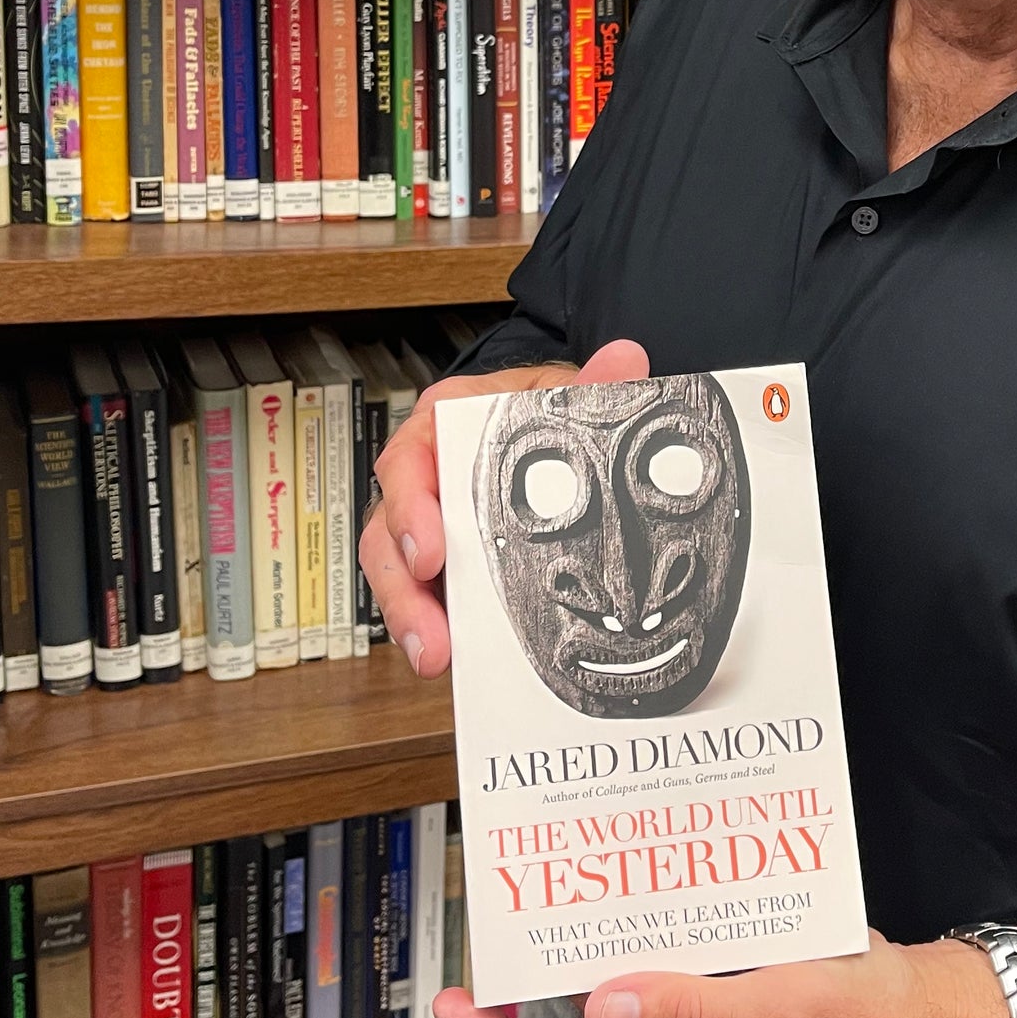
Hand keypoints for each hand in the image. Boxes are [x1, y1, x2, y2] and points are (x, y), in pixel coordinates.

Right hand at [359, 338, 650, 676]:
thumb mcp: (572, 395)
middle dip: (404, 585)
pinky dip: (432, 627)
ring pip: (396, 569)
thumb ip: (597, 383)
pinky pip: (423, 595)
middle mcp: (427, 473)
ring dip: (412, 617)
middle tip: (430, 631)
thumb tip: (625, 358)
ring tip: (435, 657)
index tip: (431, 550)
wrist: (563, 433)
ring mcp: (429, 521)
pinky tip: (447, 659)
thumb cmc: (550, 412)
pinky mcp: (443, 561)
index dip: (412, 506)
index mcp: (448, 422)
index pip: (412, 458)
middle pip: (391, 528)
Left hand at [433, 937, 1011, 1017]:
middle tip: (492, 938)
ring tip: (546, 906)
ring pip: (618, 1013)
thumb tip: (599, 1010)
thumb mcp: (783, 1013)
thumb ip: (692, 1013)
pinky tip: (630, 899)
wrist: (930, 1015)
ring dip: (579, 965)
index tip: (455, 1007)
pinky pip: (662, 985)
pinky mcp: (725, 1011)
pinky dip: (636, 945)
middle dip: (524, 1007)